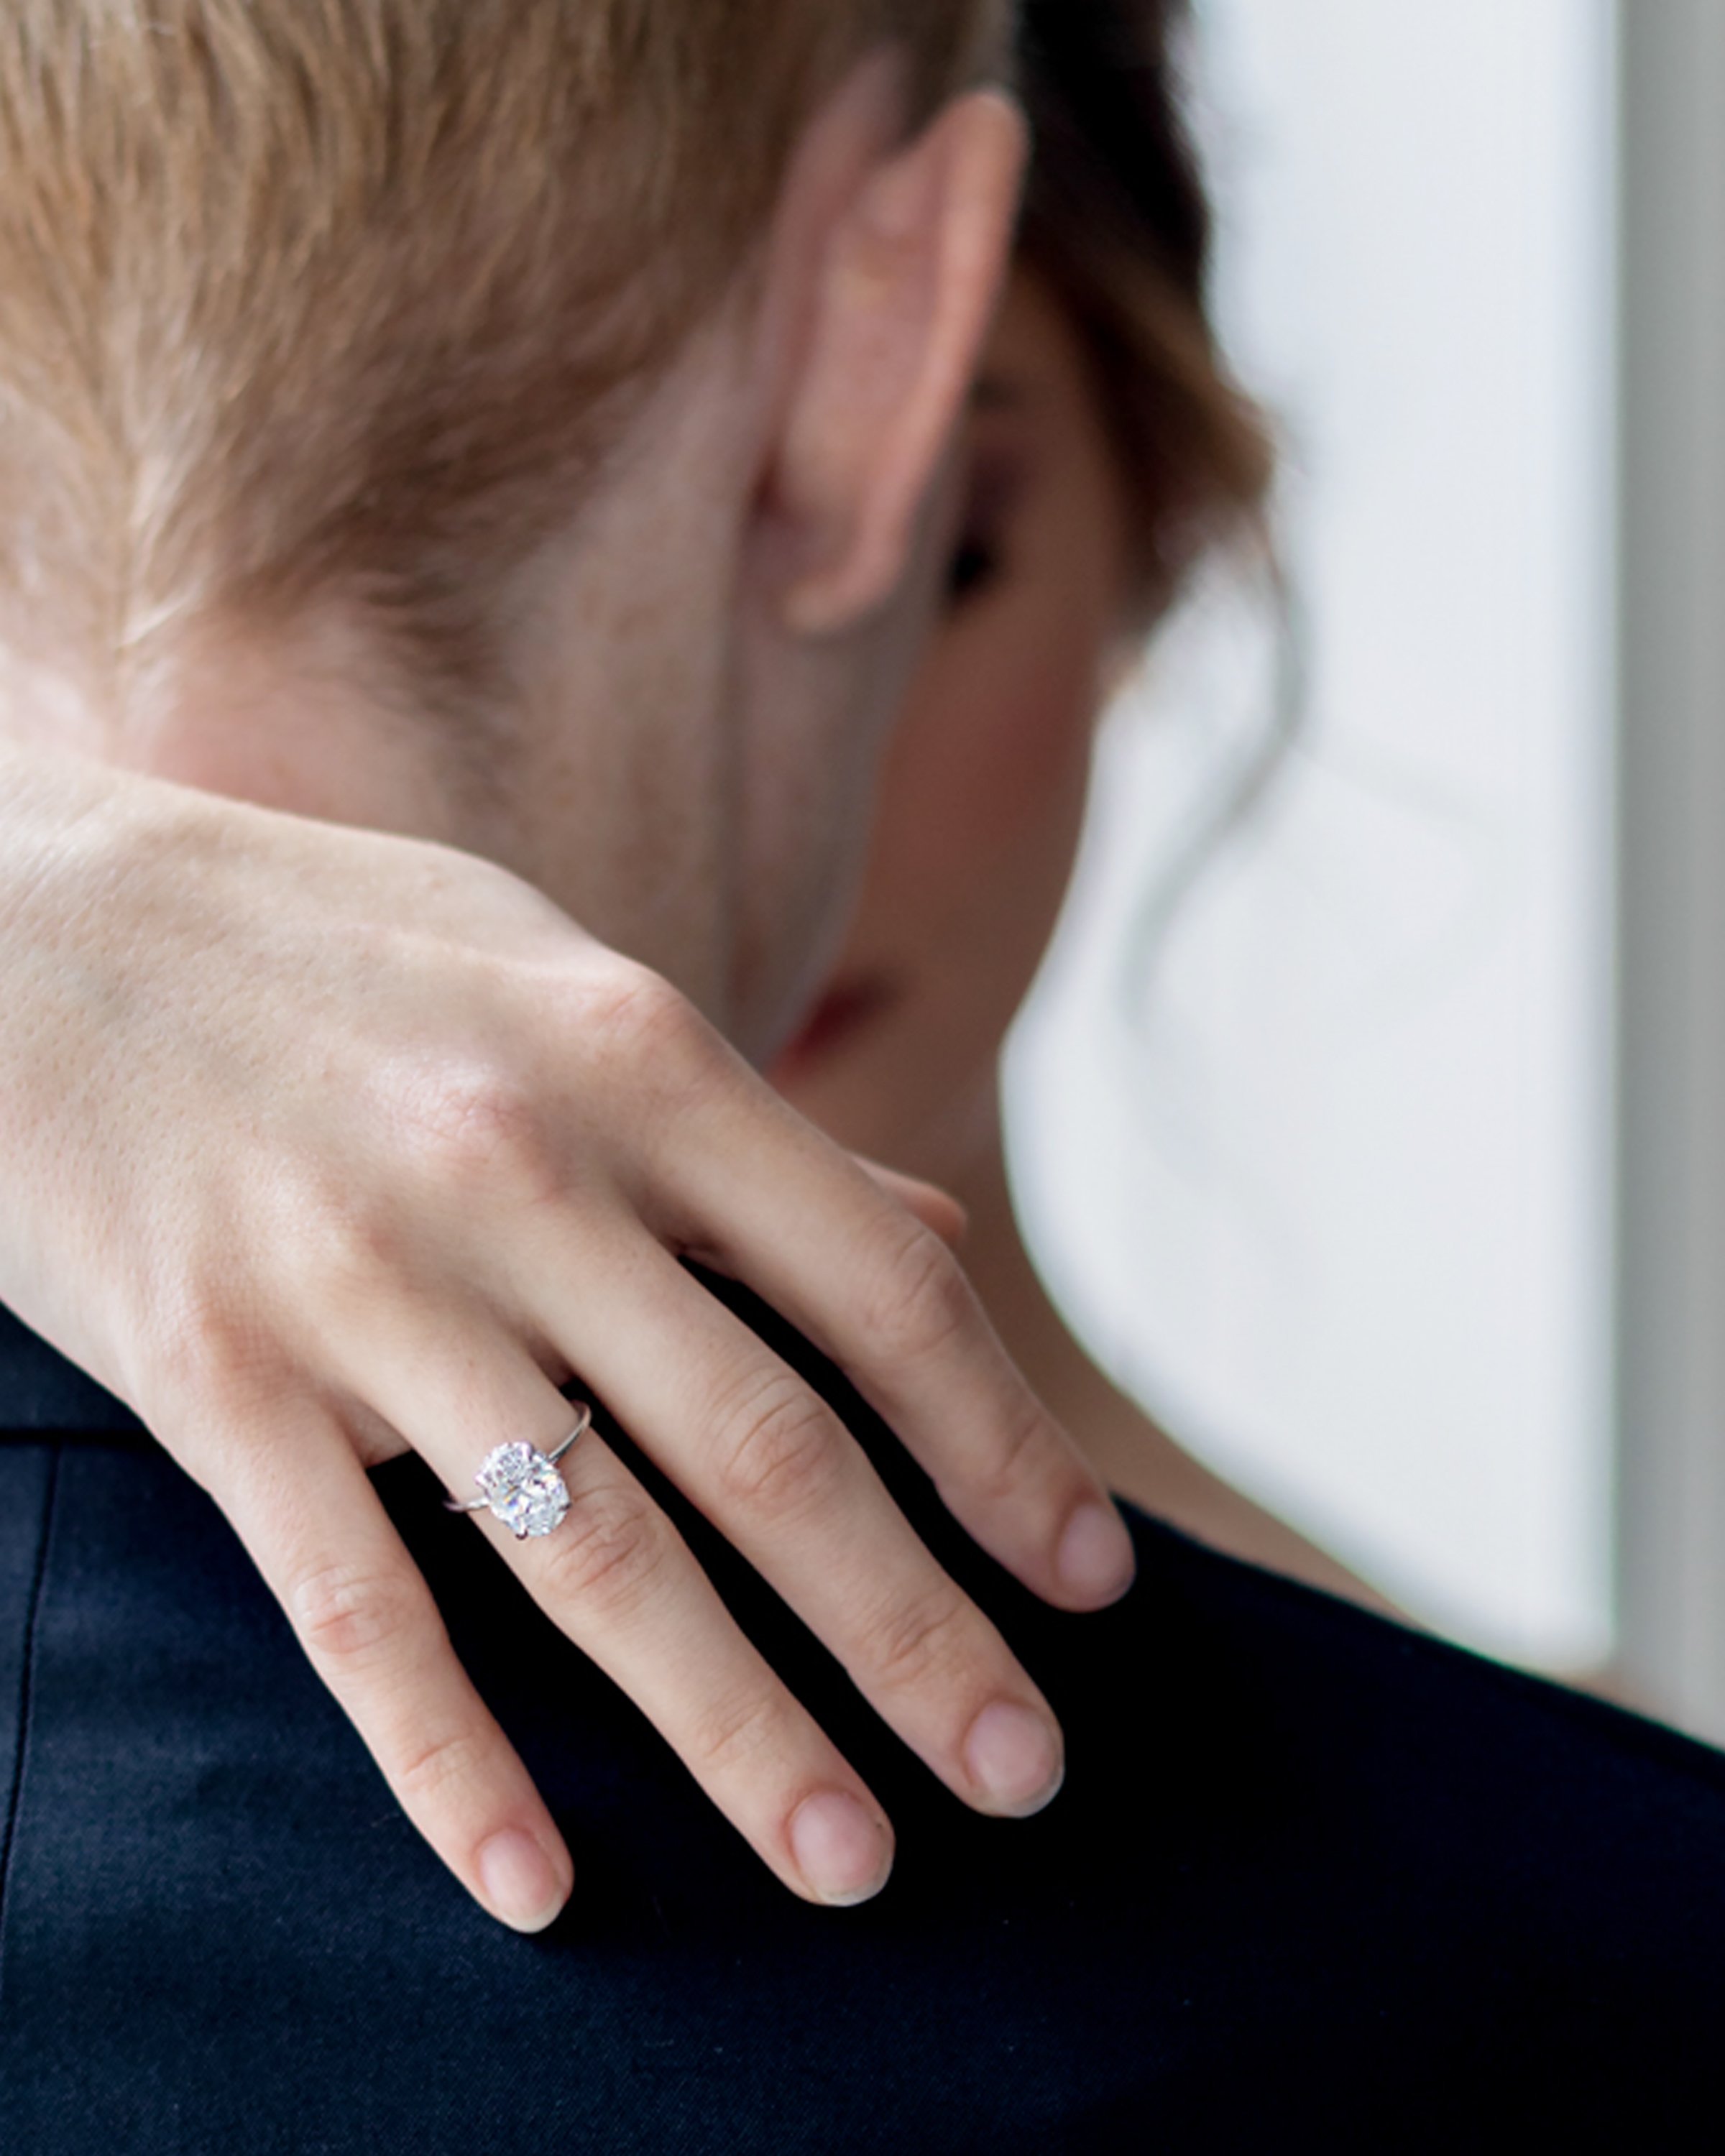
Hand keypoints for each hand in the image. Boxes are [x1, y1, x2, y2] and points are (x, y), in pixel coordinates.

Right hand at [0, 744, 1134, 1927]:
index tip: (1091, 1582)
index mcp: (640, 1062)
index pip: (881, 1296)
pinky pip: (357, 1608)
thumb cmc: (344, 957)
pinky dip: (449, 1763)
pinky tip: (539, 1885)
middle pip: (769, 1453)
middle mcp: (524, 1176)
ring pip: (591, 1557)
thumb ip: (753, 1139)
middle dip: (917, 1635)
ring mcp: (366, 1286)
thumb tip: (942, 1249)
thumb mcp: (573, 988)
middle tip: (1024, 1778)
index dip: (1003, 1453)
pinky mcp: (216, 1379)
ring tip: (851, 1860)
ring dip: (739, 1731)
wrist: (38, 926)